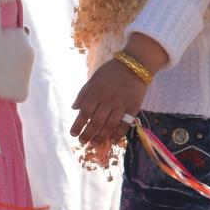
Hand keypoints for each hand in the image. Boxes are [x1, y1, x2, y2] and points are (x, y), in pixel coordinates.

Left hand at [70, 33, 167, 147]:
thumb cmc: (112, 71)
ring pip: (110, 126)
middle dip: (87, 134)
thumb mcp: (94, 78)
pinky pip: (125, 124)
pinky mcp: (134, 107)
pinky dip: (118, 134)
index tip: (73, 133)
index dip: (78, 125)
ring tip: (94, 144)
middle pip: (96, 122)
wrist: (135, 65)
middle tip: (82, 141)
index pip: (85, 112)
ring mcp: (122, 104)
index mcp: (97, 91)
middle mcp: (109, 99)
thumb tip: (74, 109)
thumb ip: (84, 93)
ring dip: (100, 137)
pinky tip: (112, 141)